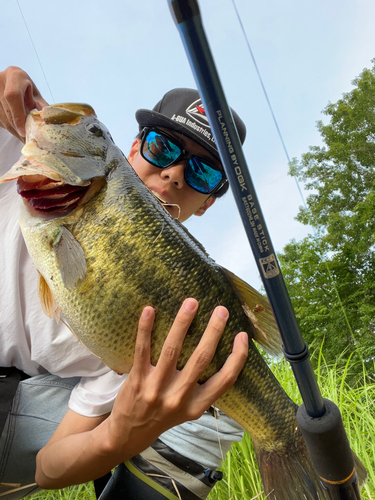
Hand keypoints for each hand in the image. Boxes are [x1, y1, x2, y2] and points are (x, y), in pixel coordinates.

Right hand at [0, 66, 47, 140]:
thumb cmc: (24, 86)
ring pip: (2, 116)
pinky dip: (9, 126)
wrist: (10, 80)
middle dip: (18, 128)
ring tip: (24, 138)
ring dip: (13, 130)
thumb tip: (46, 121)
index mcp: (14, 75)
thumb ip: (41, 106)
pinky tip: (17, 131)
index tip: (23, 131)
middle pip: (7, 110)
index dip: (18, 115)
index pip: (13, 97)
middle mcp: (0, 81)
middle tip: (28, 140)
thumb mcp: (35, 93)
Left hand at [106, 298, 248, 459]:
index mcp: (197, 405)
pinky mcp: (137, 379)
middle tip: (221, 310)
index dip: (237, 357)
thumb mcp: (189, 410)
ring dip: (183, 323)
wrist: (129, 433)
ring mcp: (156, 388)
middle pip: (202, 359)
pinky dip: (145, 329)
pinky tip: (149, 310)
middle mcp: (179, 397)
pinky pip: (142, 350)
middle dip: (213, 332)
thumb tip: (219, 351)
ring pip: (173, 350)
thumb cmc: (164, 416)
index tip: (243, 335)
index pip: (225, 380)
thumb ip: (204, 389)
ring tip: (191, 303)